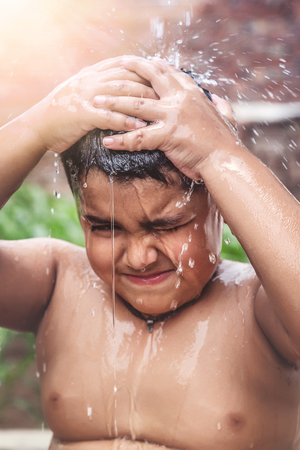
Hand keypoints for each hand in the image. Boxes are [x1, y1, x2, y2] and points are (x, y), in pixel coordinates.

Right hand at [30, 56, 156, 152]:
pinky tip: (140, 127)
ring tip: (161, 108)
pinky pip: (109, 117)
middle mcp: (90, 81)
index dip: (143, 68)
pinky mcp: (83, 115)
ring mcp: (86, 96)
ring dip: (143, 100)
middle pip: (126, 77)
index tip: (161, 74)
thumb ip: (98, 83)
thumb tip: (120, 82)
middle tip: (168, 93)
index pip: (122, 65)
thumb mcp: (80, 90)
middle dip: (149, 83)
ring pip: (120, 93)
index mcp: (91, 74)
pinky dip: (126, 121)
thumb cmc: (62, 111)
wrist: (39, 126)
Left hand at [95, 56, 238, 179]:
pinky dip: (121, 140)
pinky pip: (138, 137)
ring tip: (96, 100)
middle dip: (128, 71)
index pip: (168, 73)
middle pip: (148, 79)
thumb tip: (219, 99)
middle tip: (111, 67)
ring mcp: (173, 115)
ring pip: (136, 104)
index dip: (152, 66)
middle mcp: (180, 99)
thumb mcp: (227, 116)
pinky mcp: (168, 134)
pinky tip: (106, 141)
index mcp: (192, 93)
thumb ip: (220, 105)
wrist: (226, 158)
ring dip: (114, 101)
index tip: (139, 61)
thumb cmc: (226, 141)